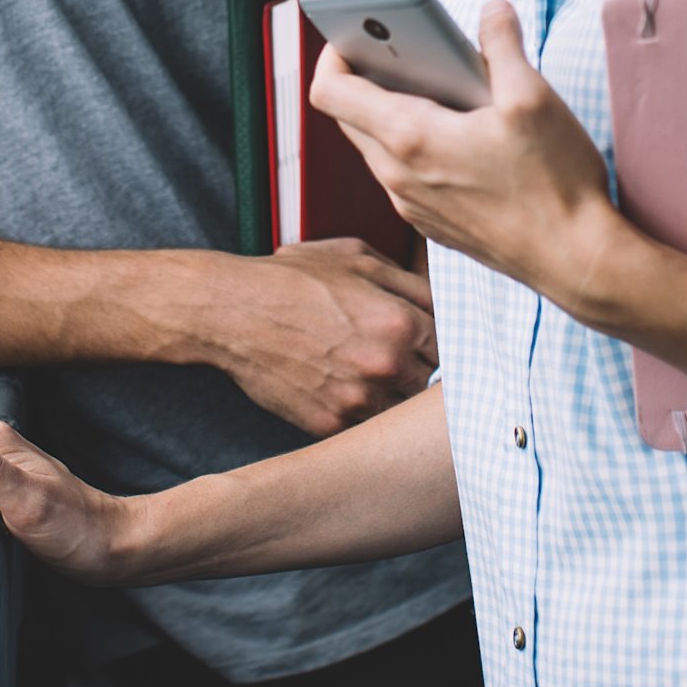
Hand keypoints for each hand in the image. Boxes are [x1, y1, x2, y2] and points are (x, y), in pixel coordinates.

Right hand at [202, 239, 436, 435]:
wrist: (232, 312)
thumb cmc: (293, 279)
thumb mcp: (357, 259)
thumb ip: (410, 283)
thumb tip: (444, 304)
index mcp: (401, 322)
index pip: (454, 348)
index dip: (442, 346)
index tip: (431, 345)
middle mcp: (386, 365)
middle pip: (433, 386)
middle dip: (421, 373)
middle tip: (402, 362)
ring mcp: (358, 400)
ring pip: (401, 414)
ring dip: (394, 398)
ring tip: (370, 377)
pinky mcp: (330, 425)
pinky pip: (364, 428)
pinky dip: (362, 414)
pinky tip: (344, 390)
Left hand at [309, 0, 631, 305]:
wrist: (577, 262)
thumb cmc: (554, 185)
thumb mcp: (532, 97)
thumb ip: (503, 44)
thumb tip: (493, 10)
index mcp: (409, 138)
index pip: (329, 91)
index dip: (332, 52)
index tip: (354, 33)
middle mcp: (398, 178)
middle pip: (350, 116)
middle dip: (368, 78)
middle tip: (410, 53)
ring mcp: (413, 206)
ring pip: (378, 147)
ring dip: (395, 113)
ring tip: (443, 91)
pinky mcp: (433, 224)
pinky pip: (403, 176)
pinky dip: (416, 147)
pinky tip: (462, 135)